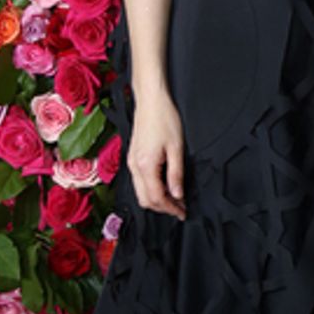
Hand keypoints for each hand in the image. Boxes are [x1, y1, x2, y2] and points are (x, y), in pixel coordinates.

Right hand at [128, 90, 185, 218]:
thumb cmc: (164, 118)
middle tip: (180, 208)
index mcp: (145, 165)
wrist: (151, 101)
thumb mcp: (177, 148)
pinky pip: (139, 182)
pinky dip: (151, 189)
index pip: (156, 198)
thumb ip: (176, 174)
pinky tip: (164, 185)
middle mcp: (134, 166)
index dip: (171, 208)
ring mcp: (131, 162)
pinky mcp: (132, 157)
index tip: (182, 212)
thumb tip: (177, 194)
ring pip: (140, 192)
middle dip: (163, 208)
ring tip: (174, 198)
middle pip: (145, 200)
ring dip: (157, 199)